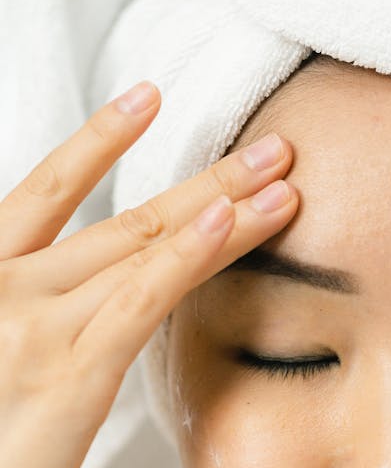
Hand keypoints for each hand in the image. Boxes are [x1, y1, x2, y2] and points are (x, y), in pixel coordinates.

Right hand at [0, 82, 297, 467]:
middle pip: (123, 216)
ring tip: (285, 174)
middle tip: (273, 147)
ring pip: (145, 247)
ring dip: (224, 206)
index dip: (100, 140)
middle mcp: (7, 287)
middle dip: (207, 176)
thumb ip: (38, 328)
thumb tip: (92, 313)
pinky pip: (142, 297)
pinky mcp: (72, 371)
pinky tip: (232, 222)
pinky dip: (190, 255)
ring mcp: (37, 323)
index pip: (45, 190)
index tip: (148, 97)